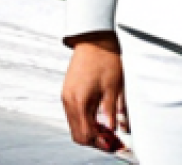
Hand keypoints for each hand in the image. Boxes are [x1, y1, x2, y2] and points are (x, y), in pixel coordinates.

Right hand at [61, 31, 126, 152]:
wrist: (94, 37)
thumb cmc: (105, 58)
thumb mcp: (113, 88)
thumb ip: (111, 113)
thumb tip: (113, 132)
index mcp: (79, 101)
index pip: (86, 135)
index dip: (101, 143)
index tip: (114, 145)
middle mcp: (68, 100)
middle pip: (78, 134)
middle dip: (95, 140)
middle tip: (112, 140)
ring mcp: (66, 95)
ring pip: (75, 125)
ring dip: (90, 131)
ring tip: (107, 129)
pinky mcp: (68, 90)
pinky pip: (73, 114)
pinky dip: (85, 120)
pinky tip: (98, 117)